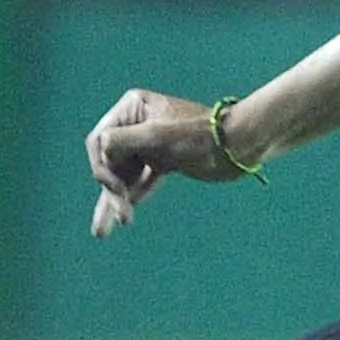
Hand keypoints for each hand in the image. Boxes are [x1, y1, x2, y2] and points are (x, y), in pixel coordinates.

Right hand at [85, 89, 246, 238]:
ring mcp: (150, 144)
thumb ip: (122, 140)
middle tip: (119, 217)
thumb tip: (99, 147)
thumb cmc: (201, 135)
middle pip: (110, 160)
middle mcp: (138, 124)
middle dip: (111, 190)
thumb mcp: (157, 135)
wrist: (240, 145)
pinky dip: (133, 198)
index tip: (114, 188)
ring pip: (124, 175)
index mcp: (133, 108)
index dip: (103, 167)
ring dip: (117, 200)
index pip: (100, 140)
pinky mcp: (165, 161)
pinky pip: (141, 182)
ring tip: (102, 232)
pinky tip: (124, 218)